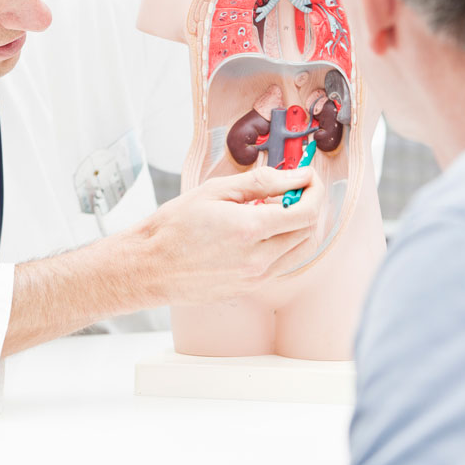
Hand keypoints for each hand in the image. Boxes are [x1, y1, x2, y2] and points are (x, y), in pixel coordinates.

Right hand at [135, 166, 326, 305]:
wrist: (150, 266)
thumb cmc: (174, 227)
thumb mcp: (215, 191)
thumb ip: (262, 182)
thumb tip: (296, 176)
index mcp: (251, 229)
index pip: (306, 211)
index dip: (314, 191)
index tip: (308, 178)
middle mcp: (259, 259)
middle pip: (308, 232)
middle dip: (309, 206)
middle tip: (293, 190)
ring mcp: (256, 278)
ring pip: (300, 251)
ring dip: (299, 227)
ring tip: (276, 210)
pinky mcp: (250, 288)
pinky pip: (282, 265)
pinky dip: (284, 245)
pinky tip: (262, 231)